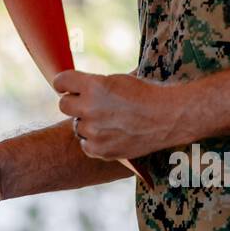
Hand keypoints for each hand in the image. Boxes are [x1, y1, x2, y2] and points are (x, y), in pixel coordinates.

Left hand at [52, 69, 179, 160]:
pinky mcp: (100, 150)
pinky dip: (94, 141)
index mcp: (93, 86)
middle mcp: (90, 108)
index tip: (68, 87)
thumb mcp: (117, 79)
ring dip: (88, 123)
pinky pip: (85, 144)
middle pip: (63, 105)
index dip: (64, 84)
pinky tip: (110, 134)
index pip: (60, 81)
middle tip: (91, 104)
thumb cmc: (145, 94)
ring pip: (76, 126)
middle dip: (75, 103)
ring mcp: (94, 131)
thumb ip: (92, 84)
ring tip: (110, 120)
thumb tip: (71, 86)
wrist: (169, 117)